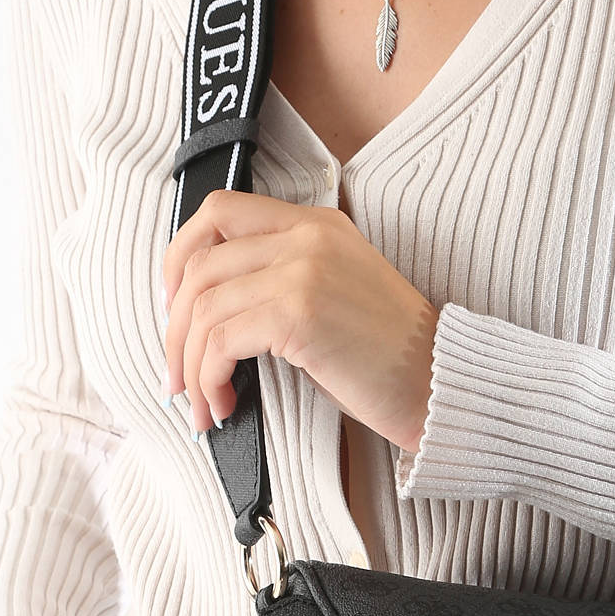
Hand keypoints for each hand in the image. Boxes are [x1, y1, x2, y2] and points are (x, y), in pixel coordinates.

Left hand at [161, 192, 437, 450]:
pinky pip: (222, 340)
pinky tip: (224, 404)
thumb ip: (282, 279)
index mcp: (316, 224)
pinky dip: (211, 378)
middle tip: (178, 374)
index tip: (174, 307)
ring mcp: (303, 269)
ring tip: (202, 404)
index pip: (220, 211)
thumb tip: (209, 311)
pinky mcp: (299, 312)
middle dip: (176, 329)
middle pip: (200, 264)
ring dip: (191, 365)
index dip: (180, 257)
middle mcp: (307, 236)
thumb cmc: (388, 357)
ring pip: (204, 307)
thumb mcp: (335, 295)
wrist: (439, 384)